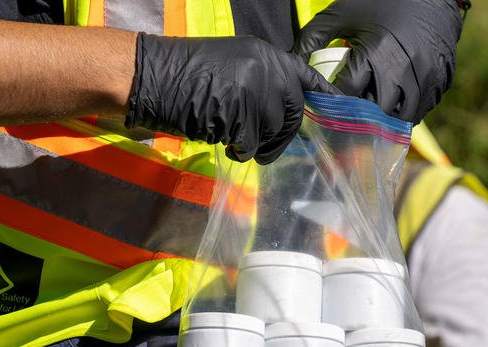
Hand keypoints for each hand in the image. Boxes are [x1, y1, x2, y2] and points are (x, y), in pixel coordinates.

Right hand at [125, 34, 338, 163]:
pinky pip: (253, 144)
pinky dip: (241, 150)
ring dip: (257, 144)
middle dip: (282, 135)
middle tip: (264, 146)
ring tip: (235, 140)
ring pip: (272, 131)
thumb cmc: (185, 74)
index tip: (338, 108)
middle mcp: (266, 70)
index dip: (323, 96)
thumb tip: (284, 111)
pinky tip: (227, 144)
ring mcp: (255, 91)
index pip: (307, 76)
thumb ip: (263, 83)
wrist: (150, 75)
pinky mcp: (241, 114)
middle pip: (292, 113)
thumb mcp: (234, 67)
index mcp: (266, 55)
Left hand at [293, 0, 461, 122]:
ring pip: (402, 118)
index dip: (335, 105)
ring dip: (386, 122)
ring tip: (373, 117)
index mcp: (375, 52)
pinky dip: (407, 114)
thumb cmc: (380, 3)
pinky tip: (394, 107)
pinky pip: (422, 110)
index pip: (349, 95)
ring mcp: (426, 77)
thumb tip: (293, 65)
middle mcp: (402, 69)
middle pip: (376, 113)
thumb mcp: (342, 14)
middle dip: (362, 119)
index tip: (328, 109)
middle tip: (350, 119)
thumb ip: (313, 38)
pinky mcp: (441, 81)